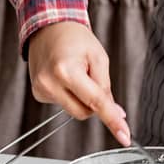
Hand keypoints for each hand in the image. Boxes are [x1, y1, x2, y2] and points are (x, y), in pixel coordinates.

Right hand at [27, 22, 130, 144]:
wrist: (49, 28)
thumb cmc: (74, 38)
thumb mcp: (98, 57)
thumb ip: (106, 87)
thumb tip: (115, 113)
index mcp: (66, 70)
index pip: (95, 102)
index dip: (112, 120)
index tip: (124, 135)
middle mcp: (49, 83)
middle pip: (84, 112)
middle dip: (95, 102)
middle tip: (93, 78)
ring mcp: (41, 90)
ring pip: (74, 110)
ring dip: (82, 97)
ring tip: (76, 72)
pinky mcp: (38, 94)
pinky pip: (63, 104)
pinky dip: (70, 95)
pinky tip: (65, 77)